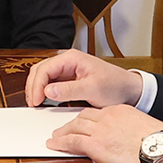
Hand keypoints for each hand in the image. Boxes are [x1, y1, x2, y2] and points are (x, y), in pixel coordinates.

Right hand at [24, 49, 142, 107]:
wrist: (129, 90)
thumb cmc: (115, 85)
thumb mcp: (92, 89)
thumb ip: (69, 89)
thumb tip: (48, 91)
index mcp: (71, 58)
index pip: (45, 69)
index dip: (37, 85)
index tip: (36, 101)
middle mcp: (67, 61)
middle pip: (40, 71)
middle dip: (33, 86)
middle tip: (33, 104)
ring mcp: (67, 70)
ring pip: (43, 76)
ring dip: (37, 89)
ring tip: (36, 103)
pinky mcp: (69, 79)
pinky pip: (51, 83)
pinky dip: (44, 92)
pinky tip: (44, 101)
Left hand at [48, 103, 162, 162]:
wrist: (162, 147)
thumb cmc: (159, 142)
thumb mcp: (142, 127)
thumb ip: (128, 128)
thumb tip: (125, 138)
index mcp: (119, 111)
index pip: (96, 112)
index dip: (85, 118)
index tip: (81, 122)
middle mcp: (107, 117)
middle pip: (82, 117)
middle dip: (70, 123)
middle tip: (62, 128)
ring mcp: (100, 130)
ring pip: (74, 127)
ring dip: (62, 132)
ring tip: (55, 136)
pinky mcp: (96, 145)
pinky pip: (72, 142)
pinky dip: (61, 143)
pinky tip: (53, 145)